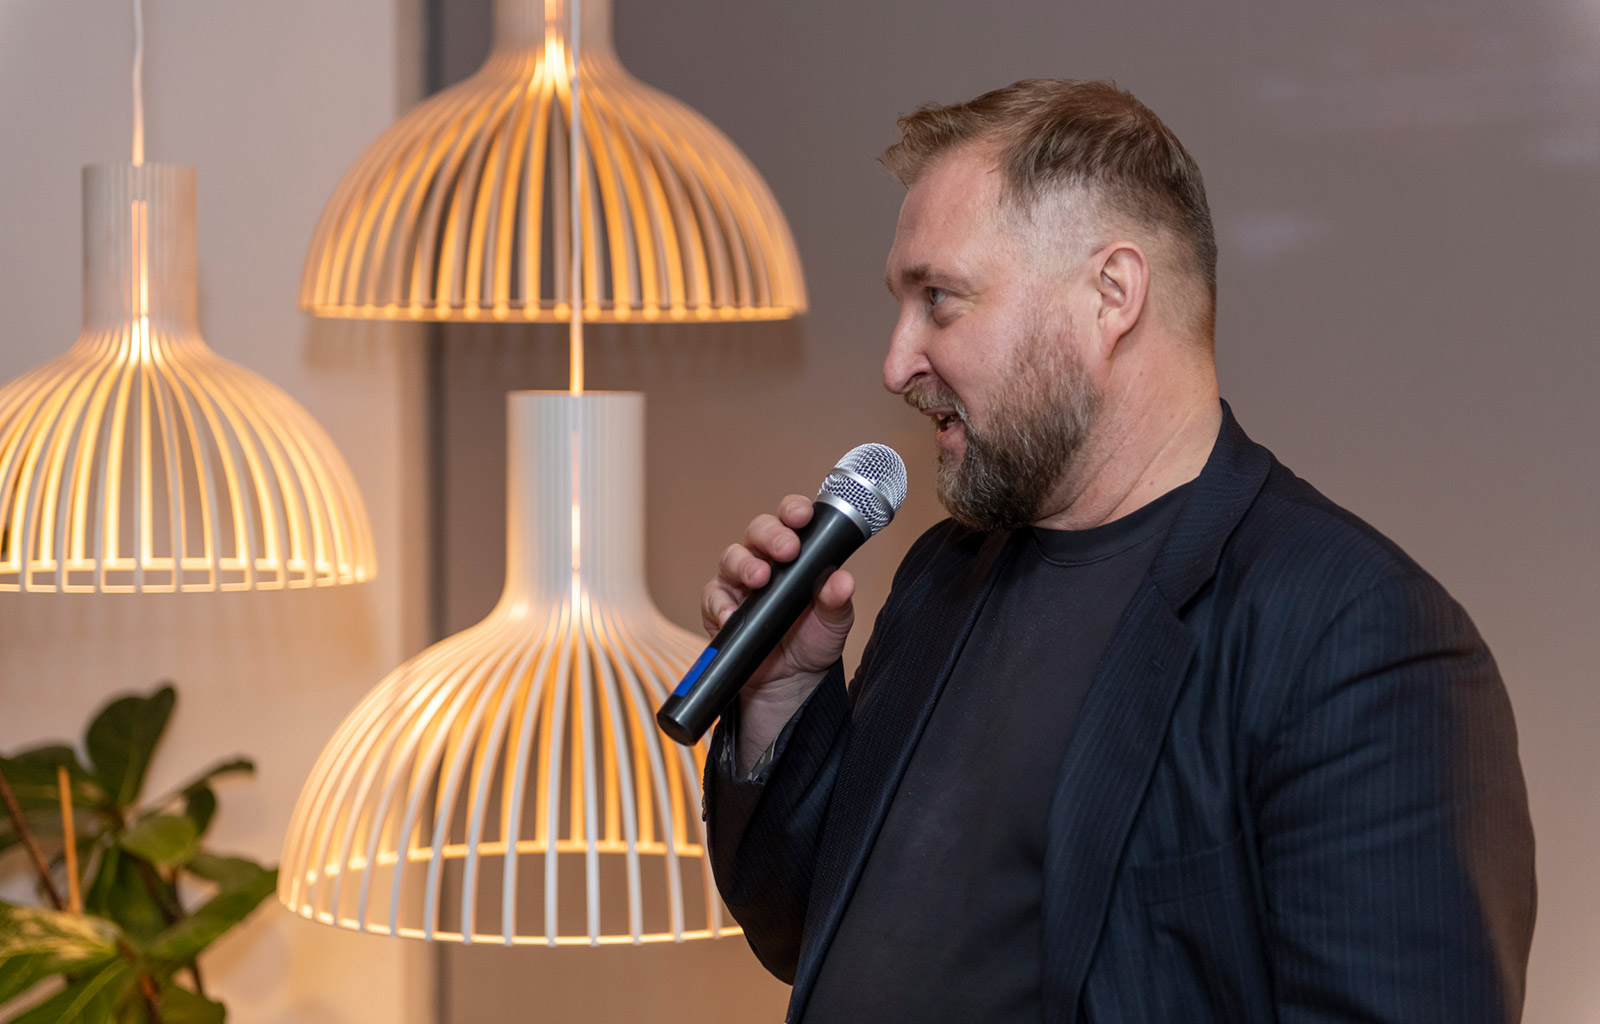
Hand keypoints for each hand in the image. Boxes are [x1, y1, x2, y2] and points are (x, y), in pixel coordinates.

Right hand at [702, 495, 854, 766]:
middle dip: (770, 536)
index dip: (793, 511)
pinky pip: (713, 598)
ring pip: (732, 558)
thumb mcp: (833, 623)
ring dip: (744, 565)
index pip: (791, 521)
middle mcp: (765, 562)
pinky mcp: (718, 609)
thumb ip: (837, 601)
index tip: (802, 515)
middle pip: (758, 532)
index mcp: (795, 555)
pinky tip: (732, 614)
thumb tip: (842, 580)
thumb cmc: (812, 642)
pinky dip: (721, 605)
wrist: (790, 684)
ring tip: (759, 579)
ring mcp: (739, 584)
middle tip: (786, 550)